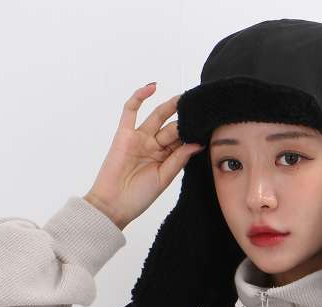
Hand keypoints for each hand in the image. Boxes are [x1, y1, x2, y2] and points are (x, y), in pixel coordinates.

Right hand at [84, 83, 204, 230]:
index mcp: (165, 159)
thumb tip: (198, 144)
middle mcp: (154, 146)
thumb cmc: (139, 196)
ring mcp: (139, 138)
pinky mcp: (124, 133)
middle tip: (199, 108)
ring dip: (169, 106)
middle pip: (172, 128)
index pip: (182, 141)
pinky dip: (139, 97)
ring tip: (184, 97)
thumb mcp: (164, 178)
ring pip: (156, 117)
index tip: (208, 126)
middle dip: (184, 120)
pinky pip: (130, 110)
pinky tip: (152, 87)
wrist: (114, 204)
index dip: (193, 134)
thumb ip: (179, 159)